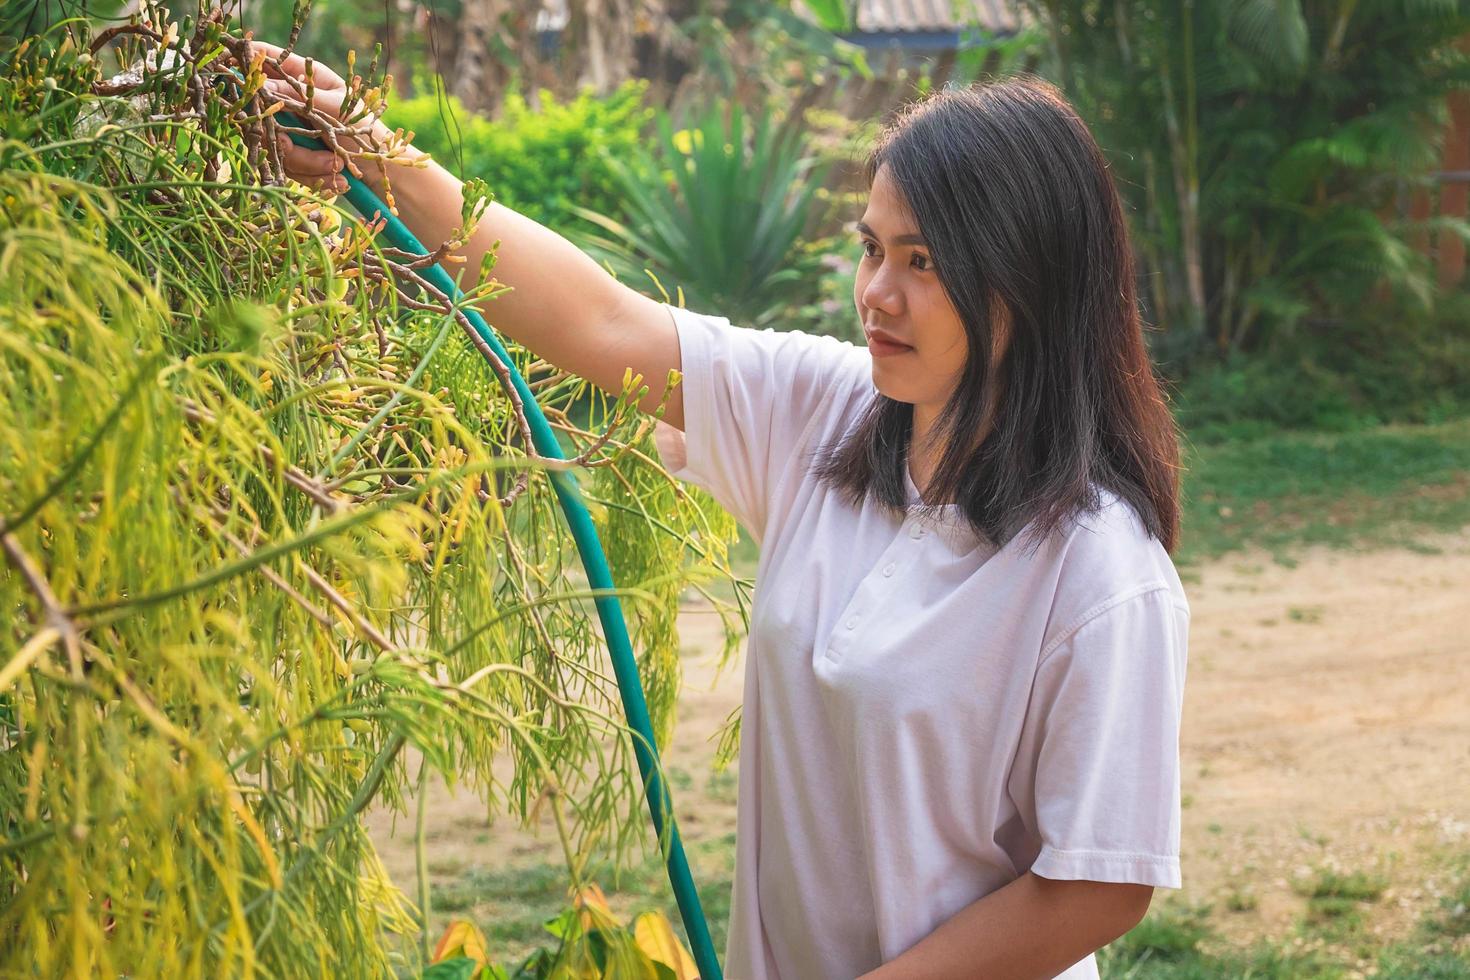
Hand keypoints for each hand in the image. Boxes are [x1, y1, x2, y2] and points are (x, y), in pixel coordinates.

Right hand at [253, 40, 380, 194]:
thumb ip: (304, 97)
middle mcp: (290, 101)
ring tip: (335, 165)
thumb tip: (266, 87)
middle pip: (261, 111)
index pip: (267, 58)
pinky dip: (313, 175)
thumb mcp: (338, 108)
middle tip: (303, 150)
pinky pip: (287, 167)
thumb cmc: (365, 128)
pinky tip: (337, 178)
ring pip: (274, 145)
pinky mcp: (292, 155)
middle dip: (285, 137)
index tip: (228, 64)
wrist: (378, 169)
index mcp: (304, 77)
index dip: (246, 60)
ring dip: (307, 162)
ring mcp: (288, 128)